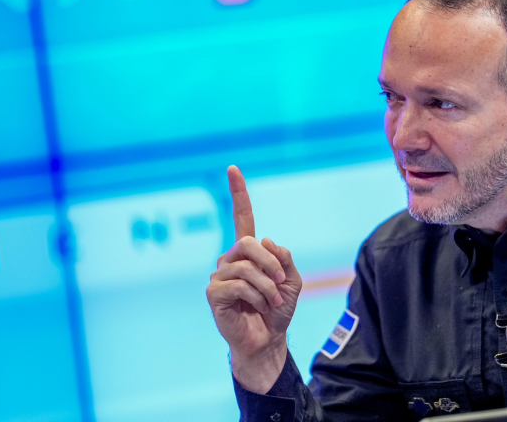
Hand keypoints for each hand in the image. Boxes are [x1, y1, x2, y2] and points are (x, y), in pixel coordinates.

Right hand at [206, 165, 302, 392]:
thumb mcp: (292, 280)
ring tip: (272, 301)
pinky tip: (257, 307)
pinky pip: (239, 286)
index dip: (238, 193)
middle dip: (270, 264)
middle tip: (280, 283)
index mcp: (249, 252)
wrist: (269, 339)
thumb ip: (284, 258)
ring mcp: (220, 276)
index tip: (233, 168)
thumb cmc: (278, 309)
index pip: (241, 217)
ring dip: (267, 287)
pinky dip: (256, 297)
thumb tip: (264, 240)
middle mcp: (230, 259)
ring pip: (246, 268)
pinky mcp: (214, 294)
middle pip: (249, 244)